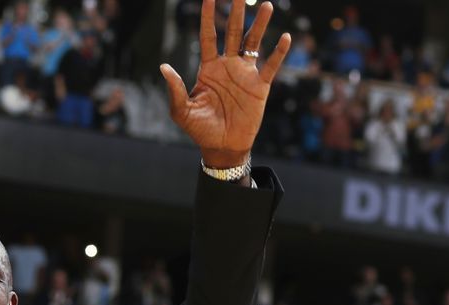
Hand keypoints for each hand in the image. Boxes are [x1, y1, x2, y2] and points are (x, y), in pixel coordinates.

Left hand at [160, 0, 289, 166]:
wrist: (222, 147)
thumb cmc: (200, 130)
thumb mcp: (182, 111)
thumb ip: (175, 89)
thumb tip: (163, 67)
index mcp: (208, 68)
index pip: (208, 36)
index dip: (208, 16)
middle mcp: (228, 66)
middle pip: (232, 33)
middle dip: (235, 12)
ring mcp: (245, 74)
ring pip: (253, 43)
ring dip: (260, 25)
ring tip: (266, 5)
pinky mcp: (261, 86)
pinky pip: (271, 66)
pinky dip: (278, 52)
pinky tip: (284, 36)